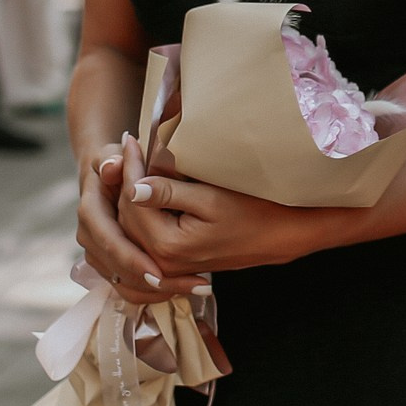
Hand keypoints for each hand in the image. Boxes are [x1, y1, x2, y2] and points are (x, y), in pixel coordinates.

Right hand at [76, 136, 174, 303]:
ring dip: (152, 290)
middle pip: (114, 268)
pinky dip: (149, 292)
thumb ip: (114, 161)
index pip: (108, 240)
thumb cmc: (118, 163)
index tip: (157, 271)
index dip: (131, 257)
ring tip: (188, 290)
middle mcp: (89, 236)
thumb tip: (112, 168)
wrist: (106, 173)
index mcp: (90, 211)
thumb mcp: (116, 156)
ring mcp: (96, 252)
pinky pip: (125, 286)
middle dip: (147, 282)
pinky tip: (177, 290)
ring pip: (120, 281)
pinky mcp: (107, 263)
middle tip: (183, 286)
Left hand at [118, 152, 307, 281]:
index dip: (130, 167)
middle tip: (130, 149)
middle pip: (127, 215)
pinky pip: (147, 234)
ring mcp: (168, 265)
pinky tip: (147, 189)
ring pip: (133, 225)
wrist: (280, 236)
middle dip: (126, 180)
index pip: (133, 200)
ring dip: (131, 195)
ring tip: (135, 164)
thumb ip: (169, 193)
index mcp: (167, 245)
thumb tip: (133, 186)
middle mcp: (162, 261)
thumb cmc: (254, 213)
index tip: (130, 139)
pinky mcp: (176, 262)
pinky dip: (143, 211)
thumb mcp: (211, 199)